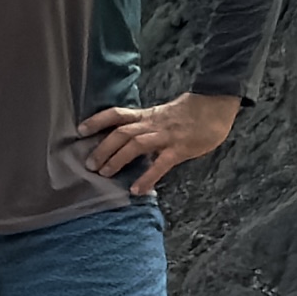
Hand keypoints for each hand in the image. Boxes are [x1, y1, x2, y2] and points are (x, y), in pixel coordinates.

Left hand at [78, 92, 245, 197]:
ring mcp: (166, 136)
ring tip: (105, 174)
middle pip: (121, 132)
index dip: (97, 121)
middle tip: (89, 165)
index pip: (117, 114)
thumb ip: (148, 127)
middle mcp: (152, 124)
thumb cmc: (191, 113)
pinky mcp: (180, 148)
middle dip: (103, 148)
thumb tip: (130, 143)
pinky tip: (137, 190)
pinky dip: (147, 177)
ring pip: (135, 144)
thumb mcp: (164, 116)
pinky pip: (161, 163)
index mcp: (147, 116)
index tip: (80, 130)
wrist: (216, 105)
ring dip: (117, 159)